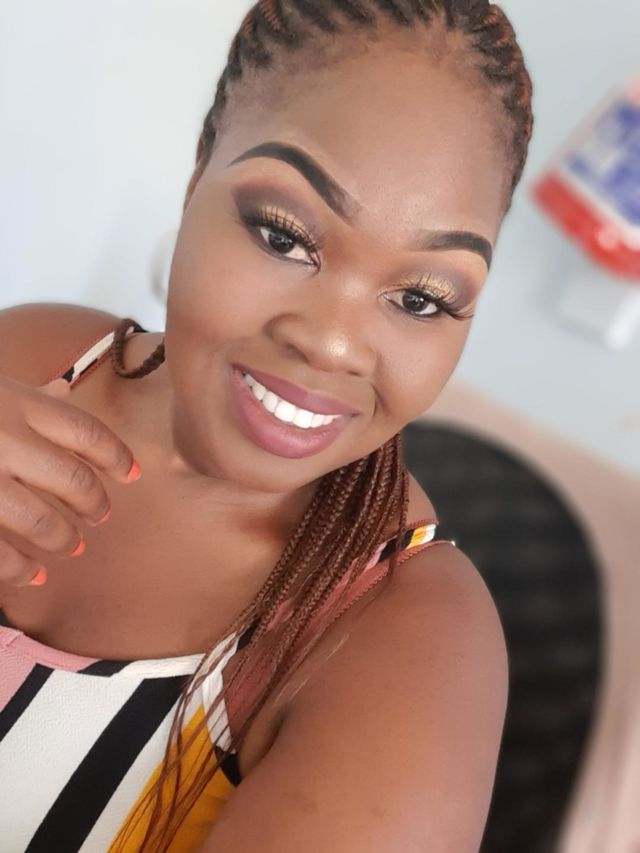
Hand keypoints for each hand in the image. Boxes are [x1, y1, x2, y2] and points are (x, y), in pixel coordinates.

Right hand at [0, 375, 140, 587]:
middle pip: (72, 477)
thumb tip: (62, 390)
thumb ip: (26, 392)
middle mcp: (3, 437)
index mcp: (16, 401)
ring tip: (73, 546)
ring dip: (63, 538)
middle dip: (92, 501)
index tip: (132, 474)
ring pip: (40, 519)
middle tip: (101, 515)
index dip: (115, 455)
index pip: (85, 431)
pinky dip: (19, 567)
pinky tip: (33, 574)